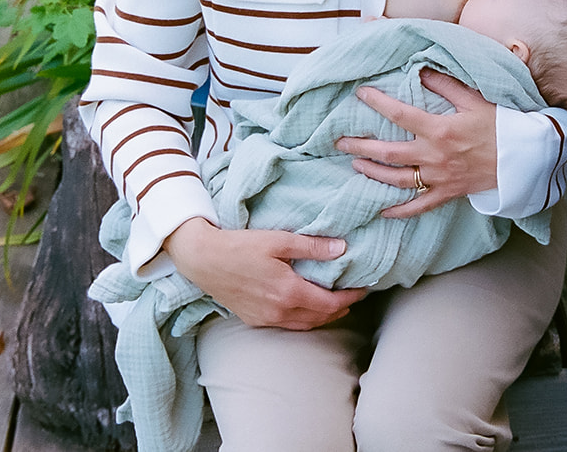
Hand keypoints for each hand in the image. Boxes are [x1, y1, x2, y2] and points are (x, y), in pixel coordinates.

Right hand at [164, 218, 366, 329]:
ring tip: (335, 304)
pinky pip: (287, 325)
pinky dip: (304, 319)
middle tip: (353, 295)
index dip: (351, 297)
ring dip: (323, 317)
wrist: (203, 260)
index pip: (330, 303)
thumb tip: (342, 249)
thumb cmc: (240, 246)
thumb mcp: (278, 240)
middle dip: (341, 309)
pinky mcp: (254, 319)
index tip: (364, 288)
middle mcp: (280, 311)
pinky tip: (305, 308)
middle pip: (320, 318)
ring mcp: (266, 319)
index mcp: (289, 292)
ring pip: (304, 325)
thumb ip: (312, 247)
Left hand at [336, 67, 497, 218]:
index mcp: (439, 129)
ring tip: (355, 164)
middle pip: (388, 153)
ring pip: (397, 180)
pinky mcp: (448, 193)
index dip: (377, 102)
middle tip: (339, 141)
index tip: (360, 93)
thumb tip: (420, 70)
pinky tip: (382, 210)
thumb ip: (446, 84)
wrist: (524, 158)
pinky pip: (419, 206)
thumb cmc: (500, 125)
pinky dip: (399, 210)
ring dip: (373, 173)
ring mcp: (440, 178)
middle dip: (360, 146)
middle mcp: (435, 156)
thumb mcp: (474, 98)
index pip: (399, 114)